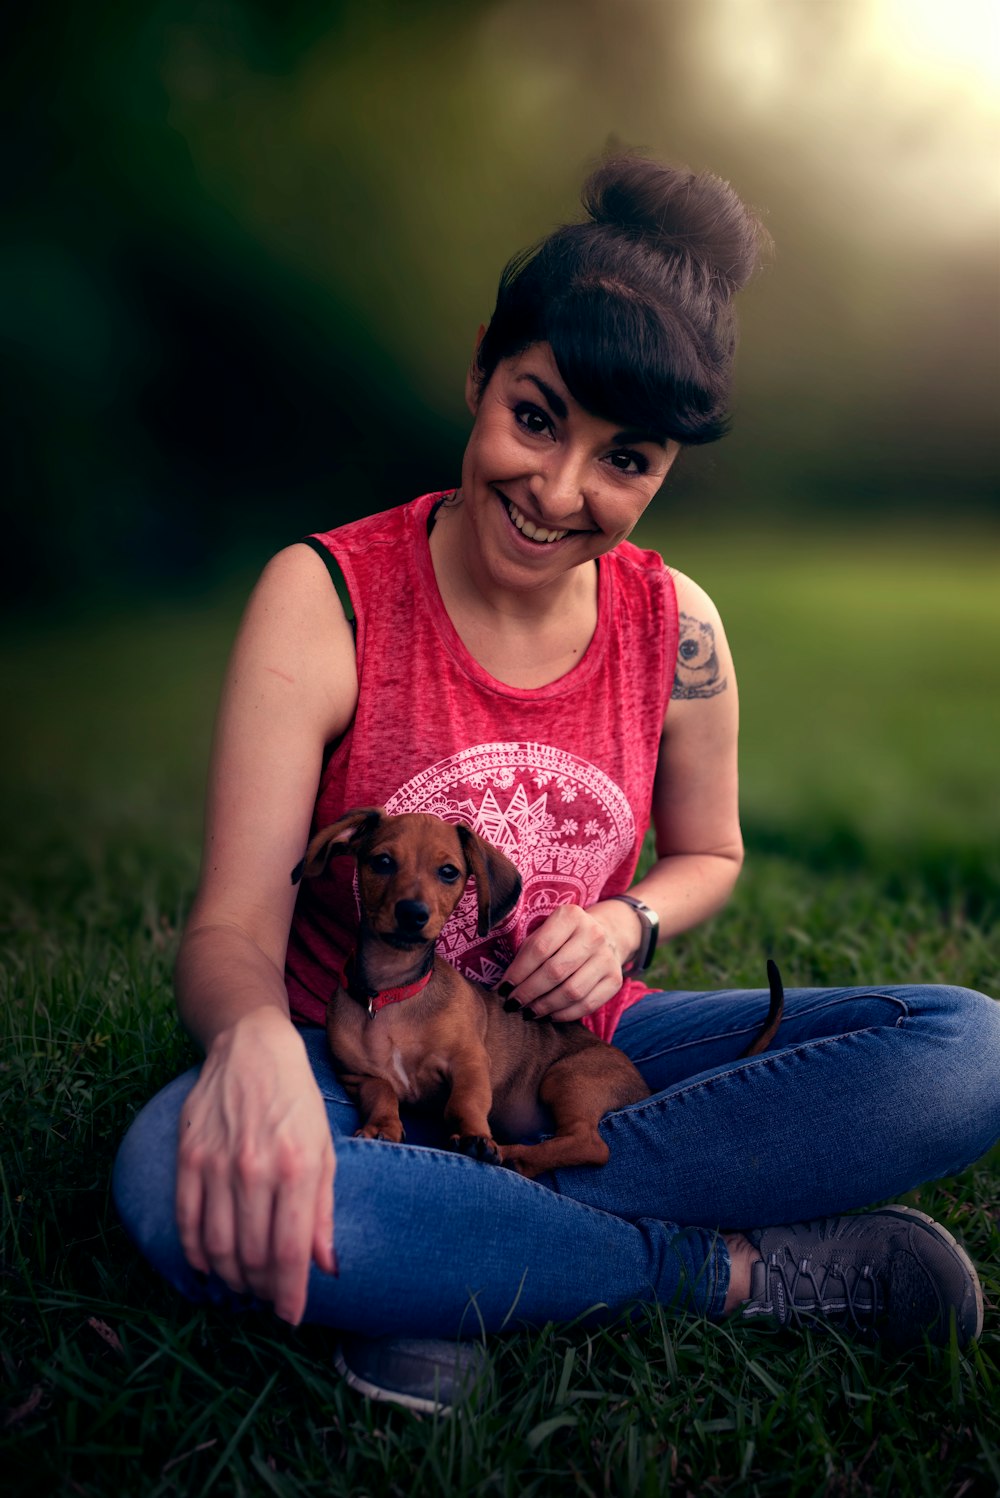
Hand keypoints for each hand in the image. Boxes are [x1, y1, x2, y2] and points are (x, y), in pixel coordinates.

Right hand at [175, 1009, 336, 1324]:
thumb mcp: (324, 1149)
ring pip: (218, 1247)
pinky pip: (186, 1221)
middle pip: (252, 1255)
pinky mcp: (189, 1156)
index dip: (290, 1293)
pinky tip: (208, 1264)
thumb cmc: (296, 1100)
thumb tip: (325, 1267)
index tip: (290, 1316)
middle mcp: (256, 1168)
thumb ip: (322, 1210)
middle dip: (262, 1288)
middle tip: (268, 1297)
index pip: (291, 1250)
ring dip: (230, 1277)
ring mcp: (217, 1163)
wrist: (252, 1047)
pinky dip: (195, 1253)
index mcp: (297, 1167)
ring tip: (243, 1284)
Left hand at [498, 900, 641, 1022]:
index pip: (539, 948)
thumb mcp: (544, 929)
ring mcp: (607, 957)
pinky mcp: (615, 979)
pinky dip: (565, 1014)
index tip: (503, 987)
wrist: (606, 933)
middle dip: (529, 992)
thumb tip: (504, 986)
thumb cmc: (562, 935)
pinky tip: (549, 1015)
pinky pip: (587, 1004)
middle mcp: (593, 934)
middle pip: (555, 971)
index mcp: (571, 916)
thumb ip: (527, 950)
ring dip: (545, 1006)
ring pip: (572, 991)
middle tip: (512, 1003)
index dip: (518, 972)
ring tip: (528, 1012)